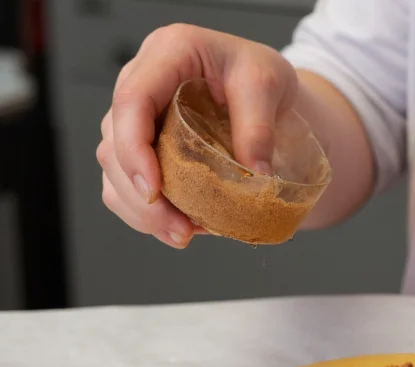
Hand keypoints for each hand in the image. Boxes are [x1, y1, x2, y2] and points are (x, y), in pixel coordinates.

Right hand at [96, 24, 299, 247]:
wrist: (266, 91)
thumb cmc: (261, 75)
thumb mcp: (269, 84)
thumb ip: (258, 126)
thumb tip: (255, 175)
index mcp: (169, 53)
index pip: (132, 101)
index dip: (134, 150)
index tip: (153, 191)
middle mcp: (143, 82)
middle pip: (114, 143)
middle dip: (141, 194)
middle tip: (181, 228)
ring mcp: (138, 117)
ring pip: (113, 170)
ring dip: (141, 210)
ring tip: (183, 233)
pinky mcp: (143, 146)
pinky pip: (125, 185)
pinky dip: (146, 214)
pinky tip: (179, 228)